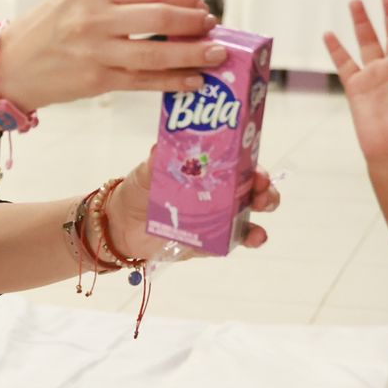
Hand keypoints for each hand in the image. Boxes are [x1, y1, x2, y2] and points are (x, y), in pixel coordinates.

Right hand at [0, 0, 221, 110]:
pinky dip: (173, 81)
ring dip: (193, 55)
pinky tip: (192, 80)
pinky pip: (144, 81)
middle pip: (160, 19)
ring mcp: (96, 50)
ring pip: (157, 54)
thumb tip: (172, 6)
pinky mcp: (97, 80)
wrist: (10, 65)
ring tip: (216, 55)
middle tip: (214, 29)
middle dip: (195, 24)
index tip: (200, 6)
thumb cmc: (47, 28)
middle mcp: (94, 16)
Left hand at [104, 152, 278, 260]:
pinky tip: (257, 236)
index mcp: (207, 170)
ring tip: (264, 205)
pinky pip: (237, 240)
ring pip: (251, 212)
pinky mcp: (214, 242)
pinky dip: (252, 237)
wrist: (122, 225)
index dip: (250, 160)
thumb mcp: (146, 171)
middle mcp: (219, 192)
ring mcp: (219, 218)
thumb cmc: (139, 191)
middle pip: (252, 186)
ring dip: (265, 206)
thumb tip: (161, 145)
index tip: (254, 163)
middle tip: (261, 186)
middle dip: (264, 184)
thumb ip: (157, 160)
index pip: (237, 161)